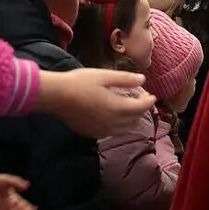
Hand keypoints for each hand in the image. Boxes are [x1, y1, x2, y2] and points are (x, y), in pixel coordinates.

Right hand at [36, 67, 155, 137]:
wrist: (56, 97)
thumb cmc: (80, 82)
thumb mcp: (104, 76)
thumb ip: (125, 79)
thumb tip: (143, 80)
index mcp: (117, 107)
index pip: (140, 108)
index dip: (149, 102)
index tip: (152, 96)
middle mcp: (112, 123)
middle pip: (134, 120)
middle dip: (141, 110)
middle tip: (141, 99)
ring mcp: (101, 130)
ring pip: (124, 129)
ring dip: (131, 119)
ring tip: (130, 108)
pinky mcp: (91, 133)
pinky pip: (112, 132)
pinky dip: (119, 125)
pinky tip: (114, 116)